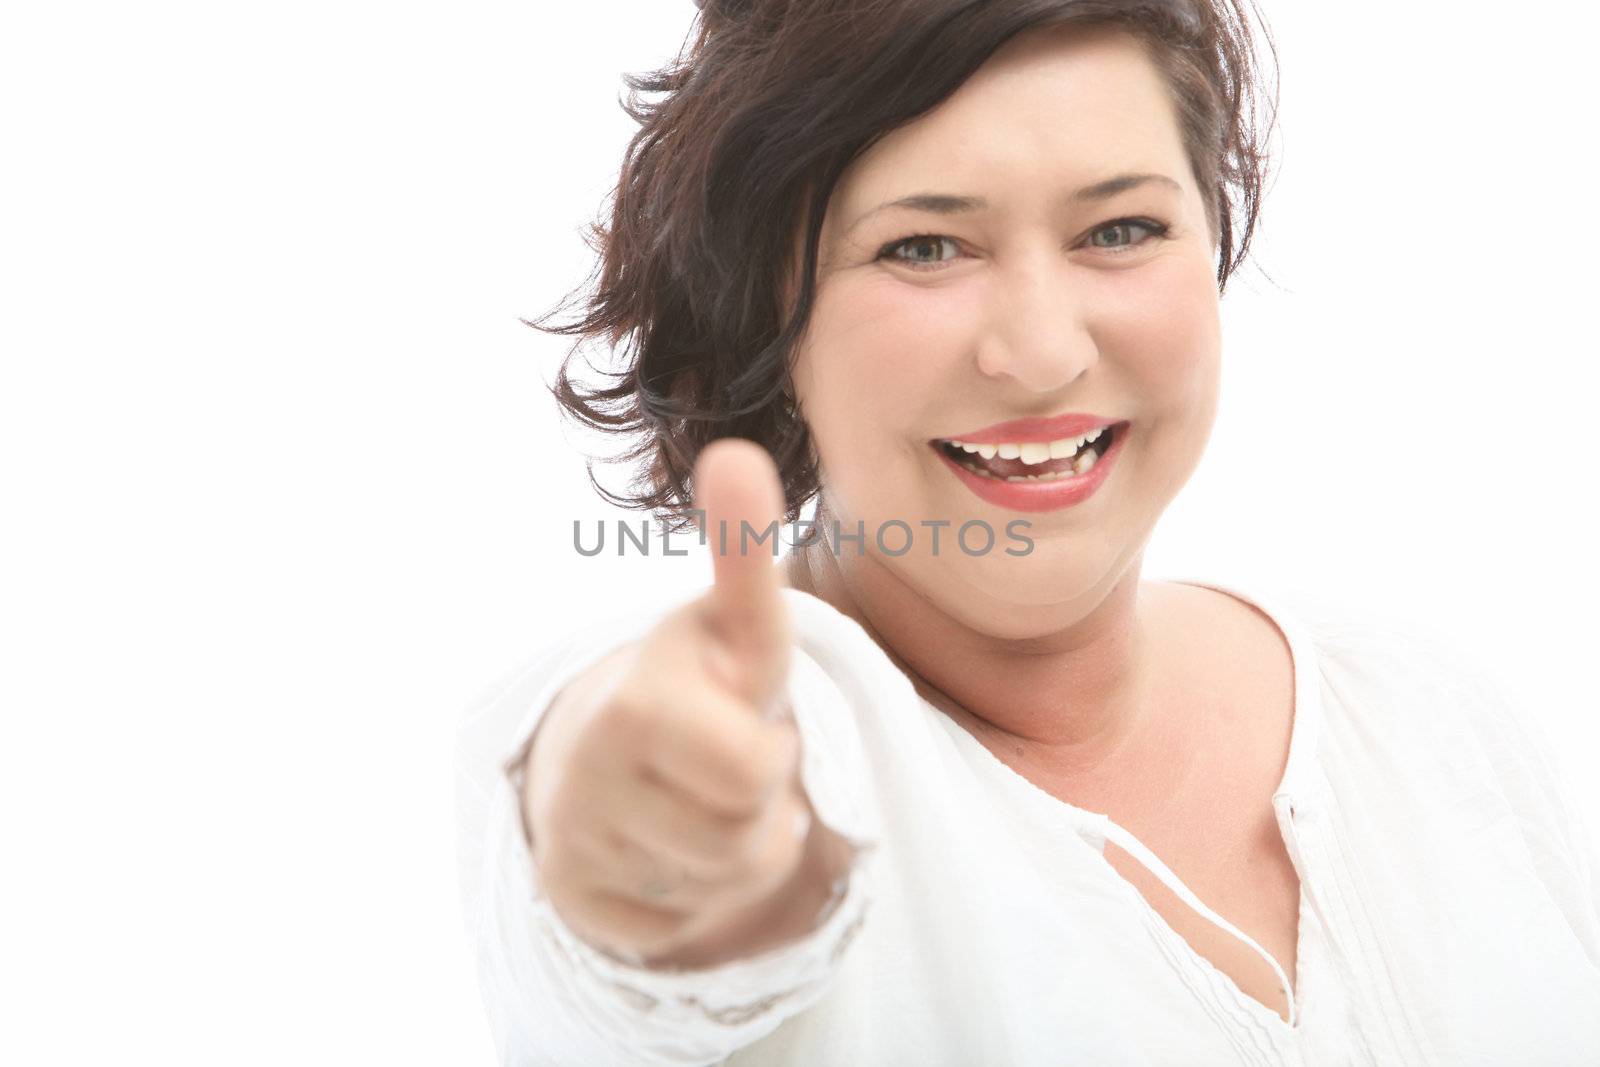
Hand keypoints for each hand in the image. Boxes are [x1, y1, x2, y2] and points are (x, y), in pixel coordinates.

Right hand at [523, 438, 816, 963]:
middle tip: (731, 759)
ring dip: (739, 849)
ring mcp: (575, 843)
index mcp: (635, 702)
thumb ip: (744, 557)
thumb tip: (737, 454)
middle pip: (746, 836)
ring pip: (721, 887)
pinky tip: (672, 845)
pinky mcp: (578, 905)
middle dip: (761, 799)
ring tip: (708, 797)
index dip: (765, 752)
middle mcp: (590, 774)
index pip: (746, 769)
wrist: (608, 752)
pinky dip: (697, 895)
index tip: (735, 712)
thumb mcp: (737, 628)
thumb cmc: (701, 685)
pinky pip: (681, 929)